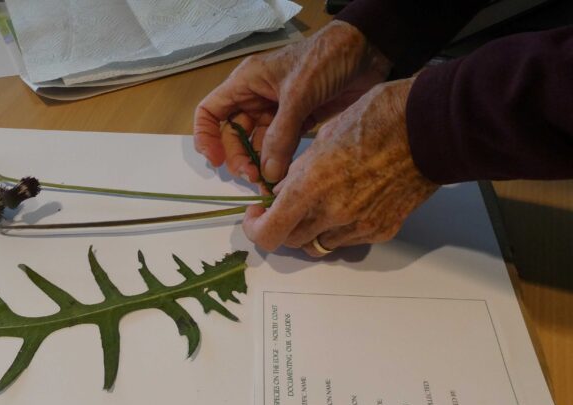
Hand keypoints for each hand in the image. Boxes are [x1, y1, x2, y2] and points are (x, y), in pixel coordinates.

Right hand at [194, 20, 390, 185]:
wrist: (367, 52)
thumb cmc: (326, 59)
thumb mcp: (298, 95)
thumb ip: (281, 135)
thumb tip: (267, 174)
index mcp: (246, 83)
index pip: (210, 112)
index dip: (206, 137)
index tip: (216, 160)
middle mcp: (256, 98)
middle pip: (233, 135)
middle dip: (238, 158)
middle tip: (253, 177)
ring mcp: (277, 112)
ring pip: (257, 144)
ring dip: (259, 164)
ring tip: (268, 182)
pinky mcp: (298, 122)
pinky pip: (280, 147)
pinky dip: (278, 162)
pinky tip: (282, 175)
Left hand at [241, 78, 439, 256]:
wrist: (430, 127)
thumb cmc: (377, 118)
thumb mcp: (323, 136)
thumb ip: (299, 171)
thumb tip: (284, 189)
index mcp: (311, 187)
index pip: (269, 233)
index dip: (256, 228)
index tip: (256, 214)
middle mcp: (333, 214)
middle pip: (291, 241)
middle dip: (281, 226)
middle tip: (283, 206)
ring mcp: (360, 226)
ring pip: (319, 244)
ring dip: (310, 230)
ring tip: (316, 205)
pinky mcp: (383, 229)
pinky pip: (349, 240)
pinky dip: (338, 229)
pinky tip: (347, 203)